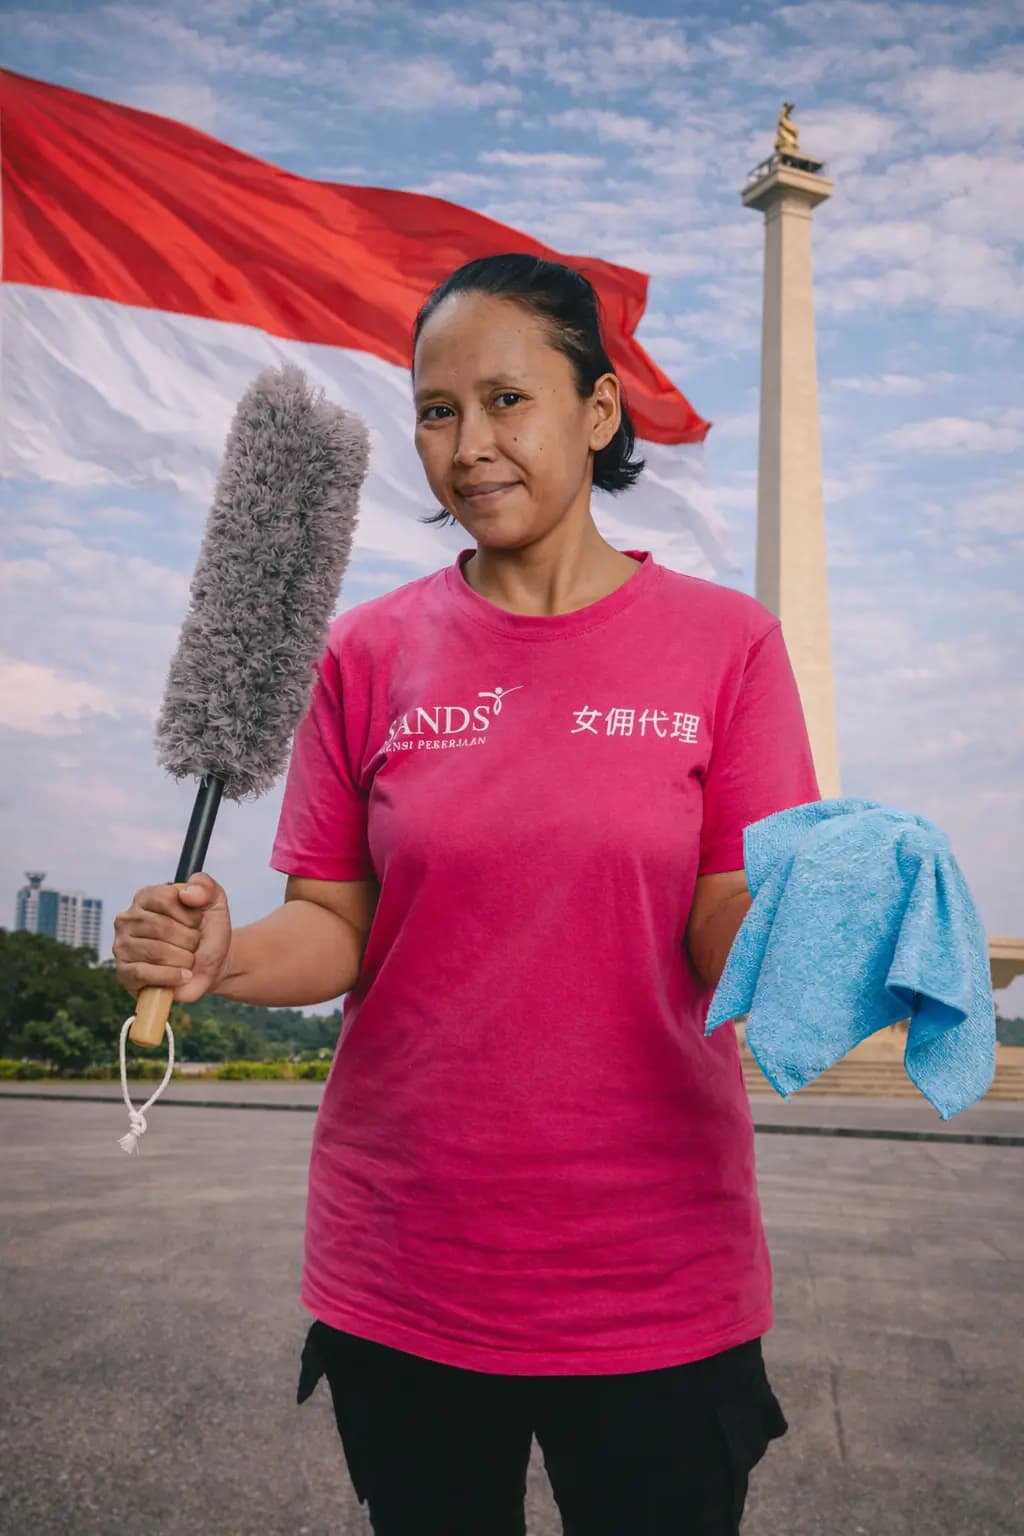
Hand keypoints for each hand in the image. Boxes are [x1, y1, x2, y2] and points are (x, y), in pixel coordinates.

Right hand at [113, 872, 232, 1004]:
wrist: (210, 966)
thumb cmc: (206, 932)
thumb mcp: (214, 903)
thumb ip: (205, 886)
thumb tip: (185, 894)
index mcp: (146, 897)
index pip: (166, 899)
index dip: (190, 915)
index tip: (198, 923)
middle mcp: (128, 919)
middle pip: (161, 927)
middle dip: (189, 940)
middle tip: (195, 945)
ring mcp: (122, 946)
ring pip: (155, 952)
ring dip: (183, 959)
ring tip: (189, 960)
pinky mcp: (124, 972)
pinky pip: (144, 974)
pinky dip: (170, 976)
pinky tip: (183, 976)